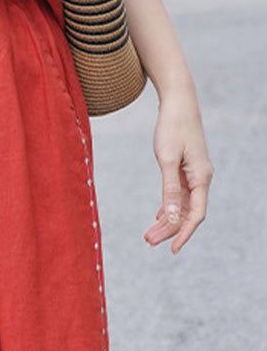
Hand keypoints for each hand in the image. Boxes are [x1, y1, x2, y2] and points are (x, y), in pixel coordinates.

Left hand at [144, 82, 213, 253]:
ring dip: (166, 220)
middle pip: (187, 213)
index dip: (183, 233)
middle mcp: (201, 178)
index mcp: (201, 177)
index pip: (196, 214)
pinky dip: (168, 206)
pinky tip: (158, 216)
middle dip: (169, 230)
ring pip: (182, 205)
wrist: (178, 101)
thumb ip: (168, 189)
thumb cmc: (172, 126)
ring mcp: (194, 173)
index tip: (172, 249)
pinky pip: (179, 194)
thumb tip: (169, 216)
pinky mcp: (186, 168)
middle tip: (148, 242)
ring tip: (148, 235)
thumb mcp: (166, 159)